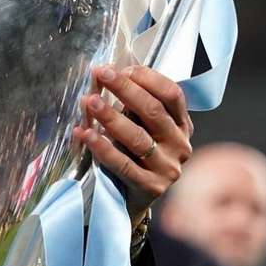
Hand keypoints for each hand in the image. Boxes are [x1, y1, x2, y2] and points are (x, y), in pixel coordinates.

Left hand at [72, 65, 193, 226]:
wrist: (132, 197)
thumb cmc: (133, 152)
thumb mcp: (140, 125)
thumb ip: (131, 104)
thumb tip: (105, 73)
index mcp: (180, 124)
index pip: (172, 94)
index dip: (147, 78)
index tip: (121, 68)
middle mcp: (179, 144)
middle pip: (153, 111)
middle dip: (124, 89)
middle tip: (100, 74)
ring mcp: (168, 167)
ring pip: (138, 137)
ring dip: (111, 117)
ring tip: (90, 101)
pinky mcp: (151, 187)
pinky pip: (123, 164)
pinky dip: (102, 148)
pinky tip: (85, 133)